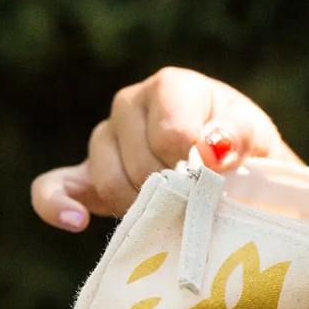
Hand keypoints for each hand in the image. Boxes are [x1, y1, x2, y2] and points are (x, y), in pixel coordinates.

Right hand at [31, 67, 300, 231]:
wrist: (235, 174)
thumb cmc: (246, 150)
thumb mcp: (255, 137)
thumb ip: (238, 136)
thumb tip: (211, 150)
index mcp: (171, 86)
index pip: (170, 134)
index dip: (194, 168)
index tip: (218, 182)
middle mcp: (130, 105)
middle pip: (139, 162)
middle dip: (172, 192)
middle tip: (201, 205)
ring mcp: (104, 140)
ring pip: (108, 180)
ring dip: (143, 207)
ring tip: (175, 214)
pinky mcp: (84, 175)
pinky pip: (52, 187)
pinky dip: (58, 206)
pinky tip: (78, 222)